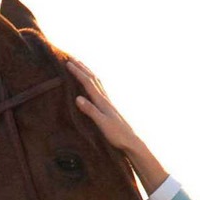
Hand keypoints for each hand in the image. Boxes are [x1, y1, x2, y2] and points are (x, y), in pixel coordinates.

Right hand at [66, 59, 168, 193]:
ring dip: (88, 72)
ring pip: (97, 82)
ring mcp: (107, 102)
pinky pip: (99, 89)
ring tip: (80, 65)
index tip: (68, 63)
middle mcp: (105, 98)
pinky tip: (92, 83)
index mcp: (102, 101)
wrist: (131, 140)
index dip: (78, 73)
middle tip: (72, 58)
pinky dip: (93, 81)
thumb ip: (90, 110)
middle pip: (93, 78)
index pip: (88, 83)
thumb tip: (77, 98)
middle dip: (82, 68)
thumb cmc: (116, 134)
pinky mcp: (108, 107)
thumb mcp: (102, 123)